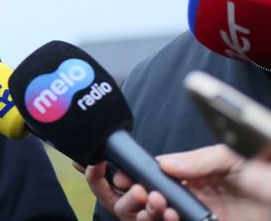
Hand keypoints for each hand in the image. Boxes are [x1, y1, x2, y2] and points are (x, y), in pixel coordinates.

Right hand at [84, 145, 270, 220]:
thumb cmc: (268, 177)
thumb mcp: (233, 160)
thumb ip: (199, 160)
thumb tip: (164, 164)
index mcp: (197, 171)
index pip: (157, 171)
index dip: (135, 173)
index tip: (119, 174)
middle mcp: (193, 193)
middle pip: (152, 194)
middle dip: (136, 194)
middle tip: (135, 191)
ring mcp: (197, 213)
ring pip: (158, 213)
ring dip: (149, 210)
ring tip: (155, 203)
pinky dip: (165, 220)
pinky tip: (169, 215)